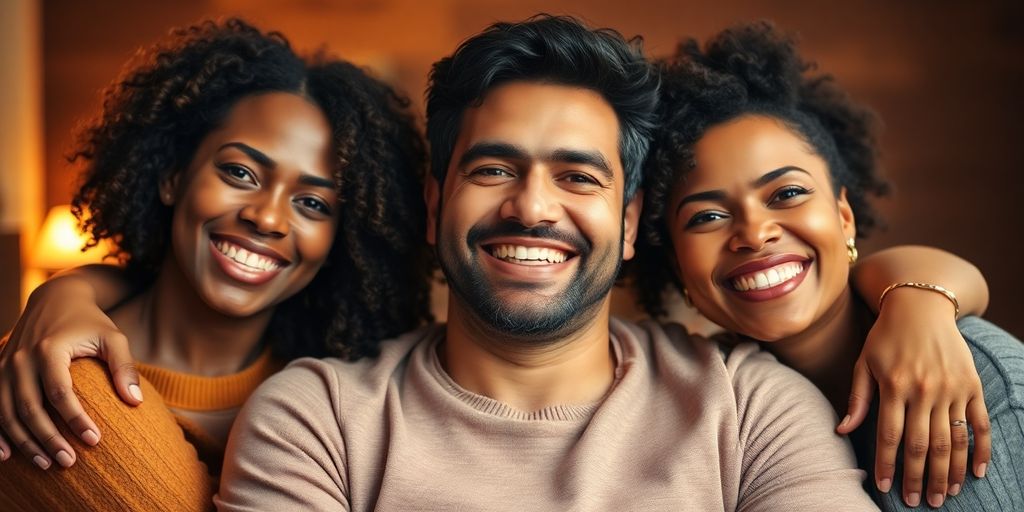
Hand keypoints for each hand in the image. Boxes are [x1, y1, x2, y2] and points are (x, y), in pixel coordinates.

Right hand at [0, 275, 140, 469]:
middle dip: (48, 439)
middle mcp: (20, 359)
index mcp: (49, 349)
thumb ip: (125, 367)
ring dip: (24, 443)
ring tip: (47, 464)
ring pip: (7, 413)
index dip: (75, 419)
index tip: (95, 441)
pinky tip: (7, 456)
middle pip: (29, 408)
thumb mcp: (113, 337)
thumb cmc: (90, 322)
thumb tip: (136, 402)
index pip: (60, 392)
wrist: (55, 298)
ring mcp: (4, 366)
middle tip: (69, 462)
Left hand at [837, 287, 989, 507]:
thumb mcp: (864, 363)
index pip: (889, 436)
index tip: (886, 487)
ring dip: (950, 472)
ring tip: (945, 495)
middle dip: (920, 478)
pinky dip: (980, 450)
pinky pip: (979, 423)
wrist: (921, 306)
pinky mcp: (972, 385)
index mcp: (894, 386)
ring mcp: (951, 388)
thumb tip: (842, 430)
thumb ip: (857, 398)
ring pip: (952, 440)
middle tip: (920, 502)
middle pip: (923, 445)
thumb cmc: (885, 337)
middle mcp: (924, 390)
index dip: (887, 464)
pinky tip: (976, 473)